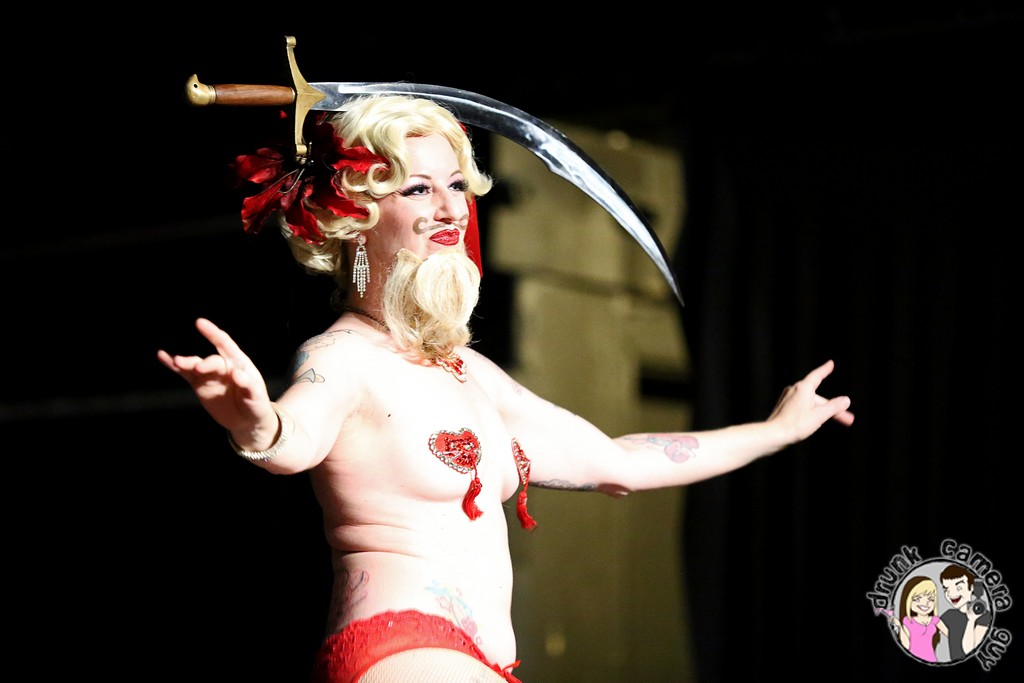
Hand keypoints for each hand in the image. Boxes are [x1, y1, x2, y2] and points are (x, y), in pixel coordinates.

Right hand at [156, 318, 274, 434]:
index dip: (213, 333)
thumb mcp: (256, 395)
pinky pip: (185, 373)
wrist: (246, 420)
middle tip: (198, 368)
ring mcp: (209, 374)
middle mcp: (223, 365)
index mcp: (239, 362)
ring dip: (185, 362)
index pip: (225, 344)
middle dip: (204, 363)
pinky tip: (162, 356)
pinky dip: (173, 366)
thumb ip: (248, 384)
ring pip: (194, 365)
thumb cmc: (256, 404)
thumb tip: (236, 374)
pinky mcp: (199, 385)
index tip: (200, 323)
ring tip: (176, 361)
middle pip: (211, 360)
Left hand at [767, 360, 853, 444]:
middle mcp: (794, 389)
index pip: (817, 375)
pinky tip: (810, 424)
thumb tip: (846, 400)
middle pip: (818, 397)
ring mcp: (788, 398)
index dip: (825, 370)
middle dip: (832, 408)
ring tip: (827, 424)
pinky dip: (811, 412)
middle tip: (848, 420)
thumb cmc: (796, 425)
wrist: (773, 435)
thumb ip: (834, 407)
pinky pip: (802, 406)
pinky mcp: (784, 406)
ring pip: (810, 403)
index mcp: (803, 388)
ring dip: (822, 412)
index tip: (831, 363)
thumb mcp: (820, 416)